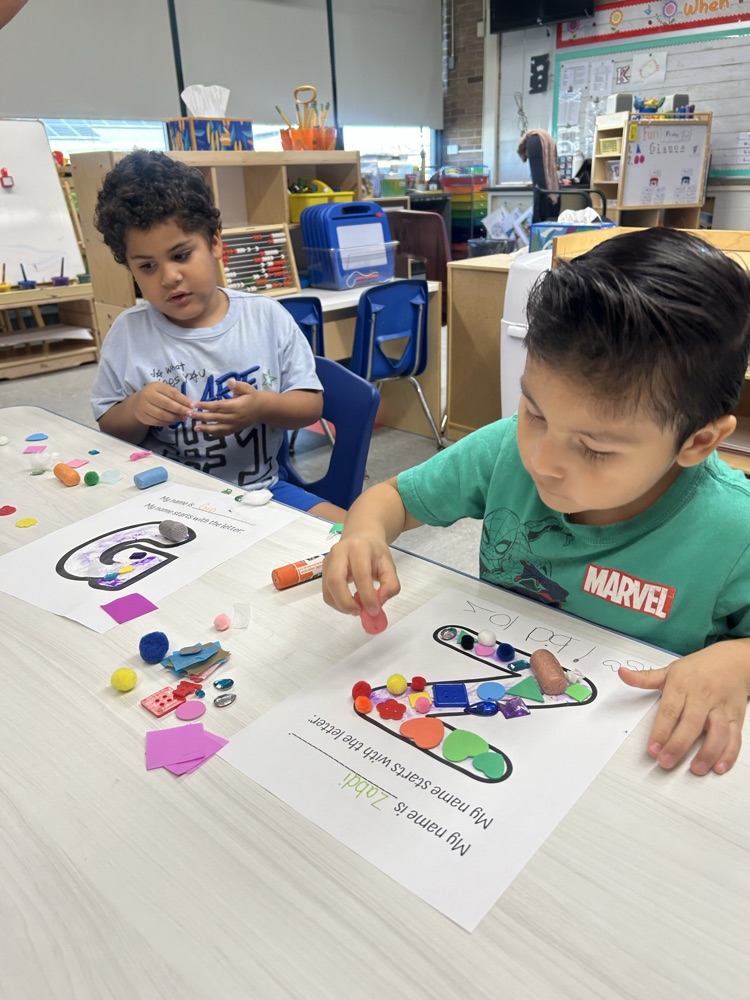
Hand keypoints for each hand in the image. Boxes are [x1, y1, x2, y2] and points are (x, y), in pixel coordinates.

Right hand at [132, 382, 193, 426]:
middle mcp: (148, 395)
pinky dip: (168, 422)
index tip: (193, 405)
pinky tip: (174, 421)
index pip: (172, 393)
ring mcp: (144, 407)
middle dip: (180, 410)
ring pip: (162, 415)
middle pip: (167, 404)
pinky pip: (158, 422)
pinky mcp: (143, 417)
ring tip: (183, 418)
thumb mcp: (165, 391)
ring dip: (175, 418)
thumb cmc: (156, 395)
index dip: (183, 400)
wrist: (137, 403)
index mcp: (156, 386)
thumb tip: (191, 404)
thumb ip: (176, 396)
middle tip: (190, 414)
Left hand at [191, 378, 262, 435]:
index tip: (197, 404)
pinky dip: (214, 434)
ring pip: (218, 428)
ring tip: (195, 428)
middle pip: (216, 417)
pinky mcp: (235, 430)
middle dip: (202, 416)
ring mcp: (235, 425)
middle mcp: (234, 417)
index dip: (207, 406)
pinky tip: (206, 433)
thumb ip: (238, 385)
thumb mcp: (248, 388)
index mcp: (236, 406)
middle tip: (190, 415)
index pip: (219, 406)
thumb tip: (229, 382)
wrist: (262, 409)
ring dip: (206, 428)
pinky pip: (224, 433)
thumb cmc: (252, 396)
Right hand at [322, 534, 400, 617]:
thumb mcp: (389, 565)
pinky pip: (326, 592)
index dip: (367, 595)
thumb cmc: (375, 552)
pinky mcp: (323, 569)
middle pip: (335, 580)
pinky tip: (349, 602)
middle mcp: (339, 552)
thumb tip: (380, 601)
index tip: (374, 611)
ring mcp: (328, 560)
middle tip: (359, 612)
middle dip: (346, 602)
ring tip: (356, 608)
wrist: (361, 537)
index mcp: (359, 548)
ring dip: (341, 605)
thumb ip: (391, 585)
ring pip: (328, 588)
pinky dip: (336, 603)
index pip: (360, 574)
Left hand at [619, 642, 749, 775]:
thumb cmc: (699, 668)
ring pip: (718, 732)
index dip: (660, 731)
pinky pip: (735, 737)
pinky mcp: (736, 717)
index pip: (670, 711)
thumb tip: (622, 674)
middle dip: (679, 745)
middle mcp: (702, 697)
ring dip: (708, 752)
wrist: (733, 661)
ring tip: (696, 769)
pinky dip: (730, 753)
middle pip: (692, 723)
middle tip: (667, 762)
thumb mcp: (670, 670)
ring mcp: (721, 708)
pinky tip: (719, 766)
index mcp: (682, 686)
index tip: (652, 749)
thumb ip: (645, 678)